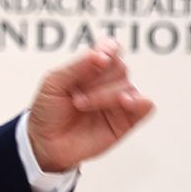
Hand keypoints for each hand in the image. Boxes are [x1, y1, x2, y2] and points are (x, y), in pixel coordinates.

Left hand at [27, 39, 153, 173]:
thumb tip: (101, 55)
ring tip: (82, 105)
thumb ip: (77, 66)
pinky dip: (139, 102)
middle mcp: (107, 82)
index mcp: (91, 68)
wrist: (45, 142)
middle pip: (120, 67)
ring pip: (128, 86)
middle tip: (76, 94)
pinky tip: (124, 103)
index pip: (110, 49)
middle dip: (98, 79)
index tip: (99, 59)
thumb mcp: (53, 82)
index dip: (109, 50)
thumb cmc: (48, 110)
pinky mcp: (126, 121)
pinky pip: (146, 106)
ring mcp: (117, 102)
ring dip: (105, 94)